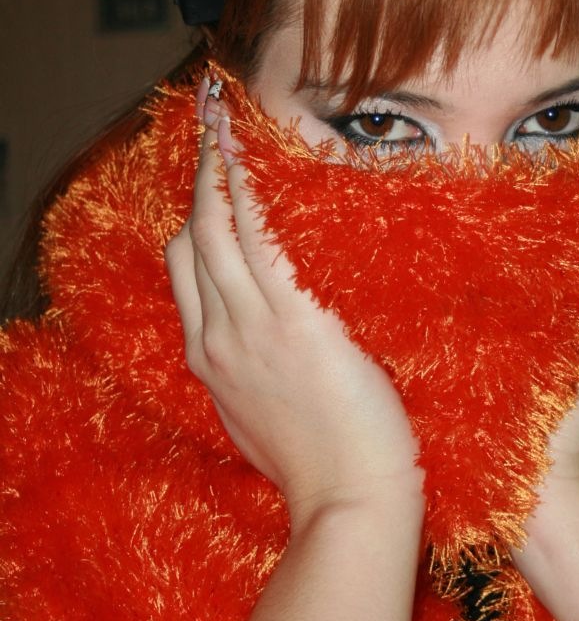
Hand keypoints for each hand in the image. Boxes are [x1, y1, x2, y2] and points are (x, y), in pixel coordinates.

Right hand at [164, 78, 423, 531]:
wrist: (348, 501)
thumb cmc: (318, 465)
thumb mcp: (259, 417)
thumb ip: (249, 372)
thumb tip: (265, 342)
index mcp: (207, 358)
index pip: (187, 267)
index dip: (193, 216)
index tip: (207, 181)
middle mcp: (218, 334)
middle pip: (194, 236)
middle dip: (200, 176)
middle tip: (214, 126)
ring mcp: (252, 326)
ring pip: (220, 227)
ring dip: (221, 167)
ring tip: (227, 119)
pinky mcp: (296, 321)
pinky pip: (265, 240)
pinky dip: (255, 193)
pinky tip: (260, 157)